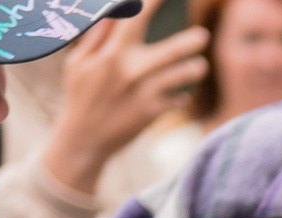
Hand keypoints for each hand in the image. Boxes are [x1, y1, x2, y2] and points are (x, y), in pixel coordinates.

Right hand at [40, 0, 208, 195]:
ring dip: (194, 69)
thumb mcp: (78, 63)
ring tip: (199, 66)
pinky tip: (180, 94)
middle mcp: (131, 70)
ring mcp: (144, 93)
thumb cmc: (80, 96)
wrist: (84, 140)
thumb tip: (112, 12)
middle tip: (203, 36)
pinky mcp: (153, 113)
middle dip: (190, 41)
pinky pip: (178, 99)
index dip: (154, 3)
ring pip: (181, 75)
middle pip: (171, 50)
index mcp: (111, 54)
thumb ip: (96, 37)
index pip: (136, 19)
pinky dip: (181, 96)